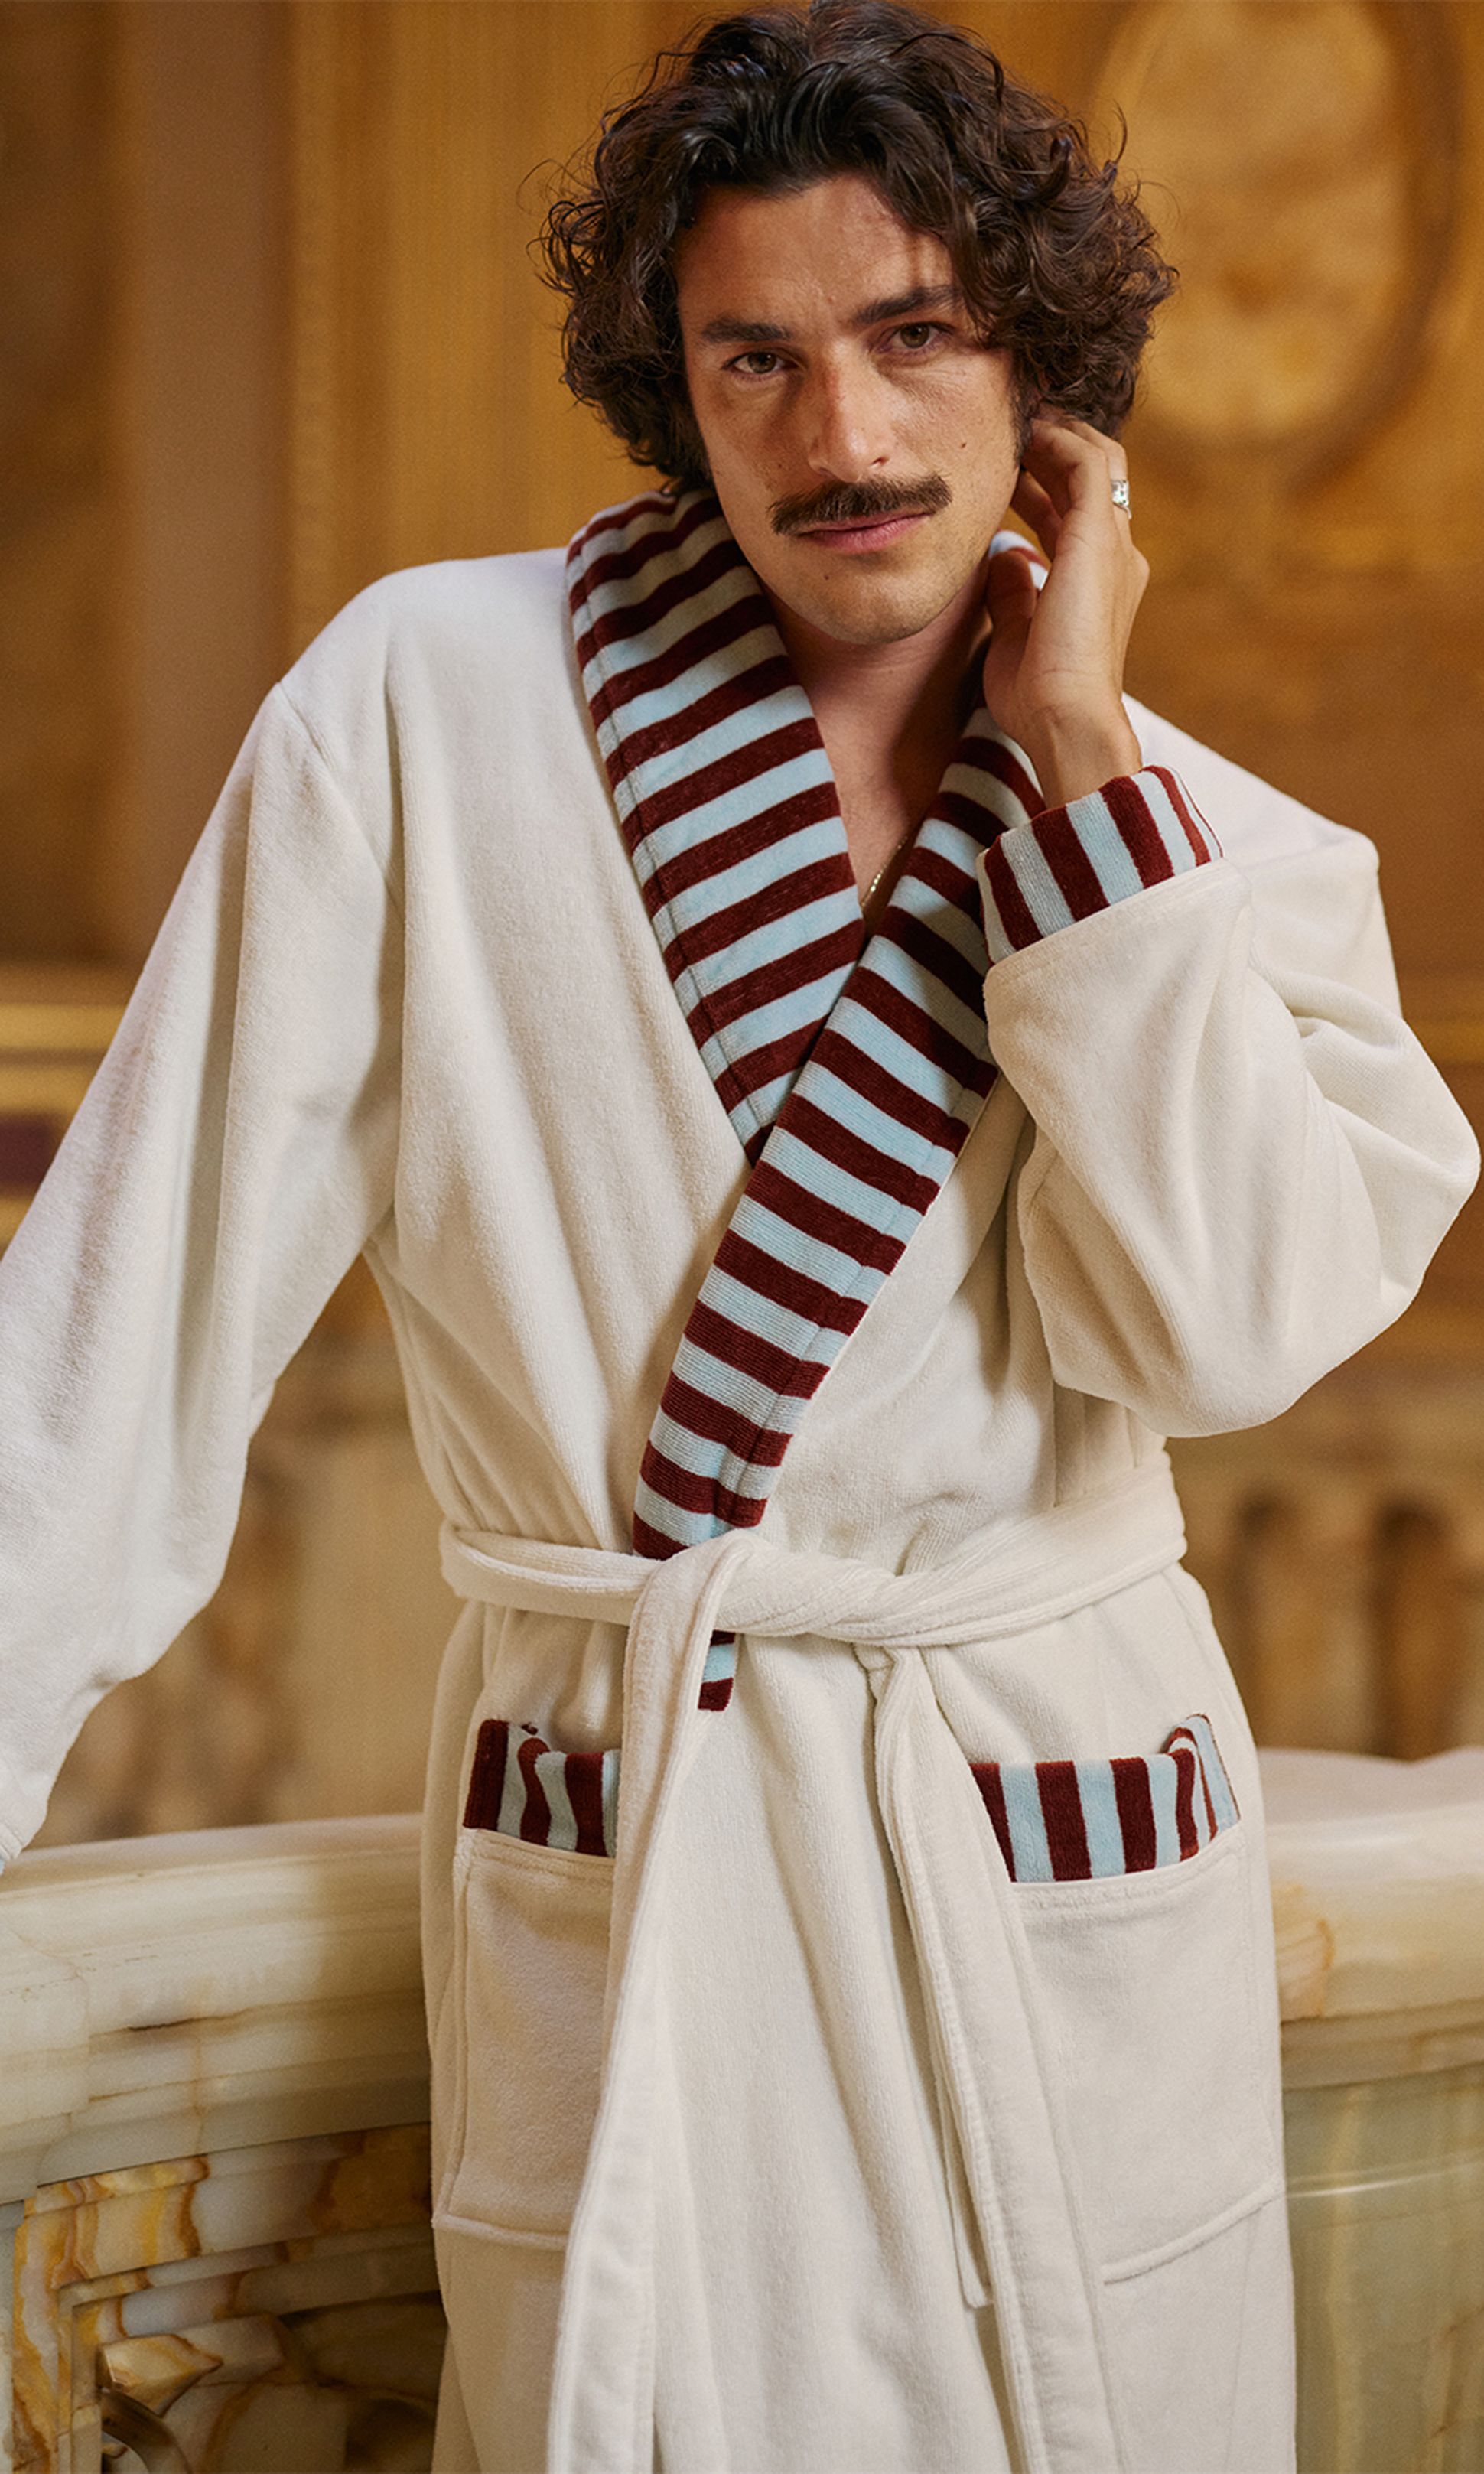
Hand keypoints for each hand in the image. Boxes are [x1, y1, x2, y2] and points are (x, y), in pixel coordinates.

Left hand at [980, 414, 1146, 808]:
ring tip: (1015, 413)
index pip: (1075, 513)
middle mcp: (1115, 557)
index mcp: (1099, 583)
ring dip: (1055, 432)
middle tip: (1008, 424)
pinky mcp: (1100, 538)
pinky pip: (1086, 464)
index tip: (1003, 465)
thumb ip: (1013, 593)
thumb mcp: (1016, 635)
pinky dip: (1056, 440)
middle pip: (1092, 476)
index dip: (1041, 481)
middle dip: (1052, 444)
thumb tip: (1002, 555)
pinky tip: (1023, 432)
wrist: (1067, 720)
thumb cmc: (1039, 698)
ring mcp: (1113, 545)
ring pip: (1095, 459)